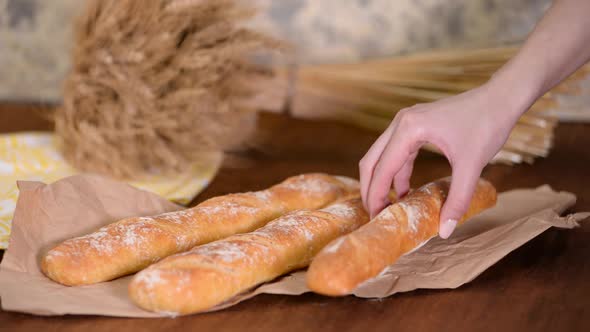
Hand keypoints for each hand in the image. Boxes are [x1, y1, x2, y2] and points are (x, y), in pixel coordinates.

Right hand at [359, 83, 523, 238]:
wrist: (501, 98)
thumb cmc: (487, 124)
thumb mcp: (471, 166)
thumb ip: (457, 199)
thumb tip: (445, 230)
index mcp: (409, 129)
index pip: (382, 168)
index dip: (376, 195)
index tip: (376, 218)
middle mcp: (401, 123)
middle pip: (372, 160)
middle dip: (371, 189)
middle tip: (376, 214)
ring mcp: (406, 122)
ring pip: (382, 156)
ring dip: (383, 181)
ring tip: (389, 206)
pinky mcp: (415, 125)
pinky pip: (397, 152)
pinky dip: (397, 172)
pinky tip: (405, 190)